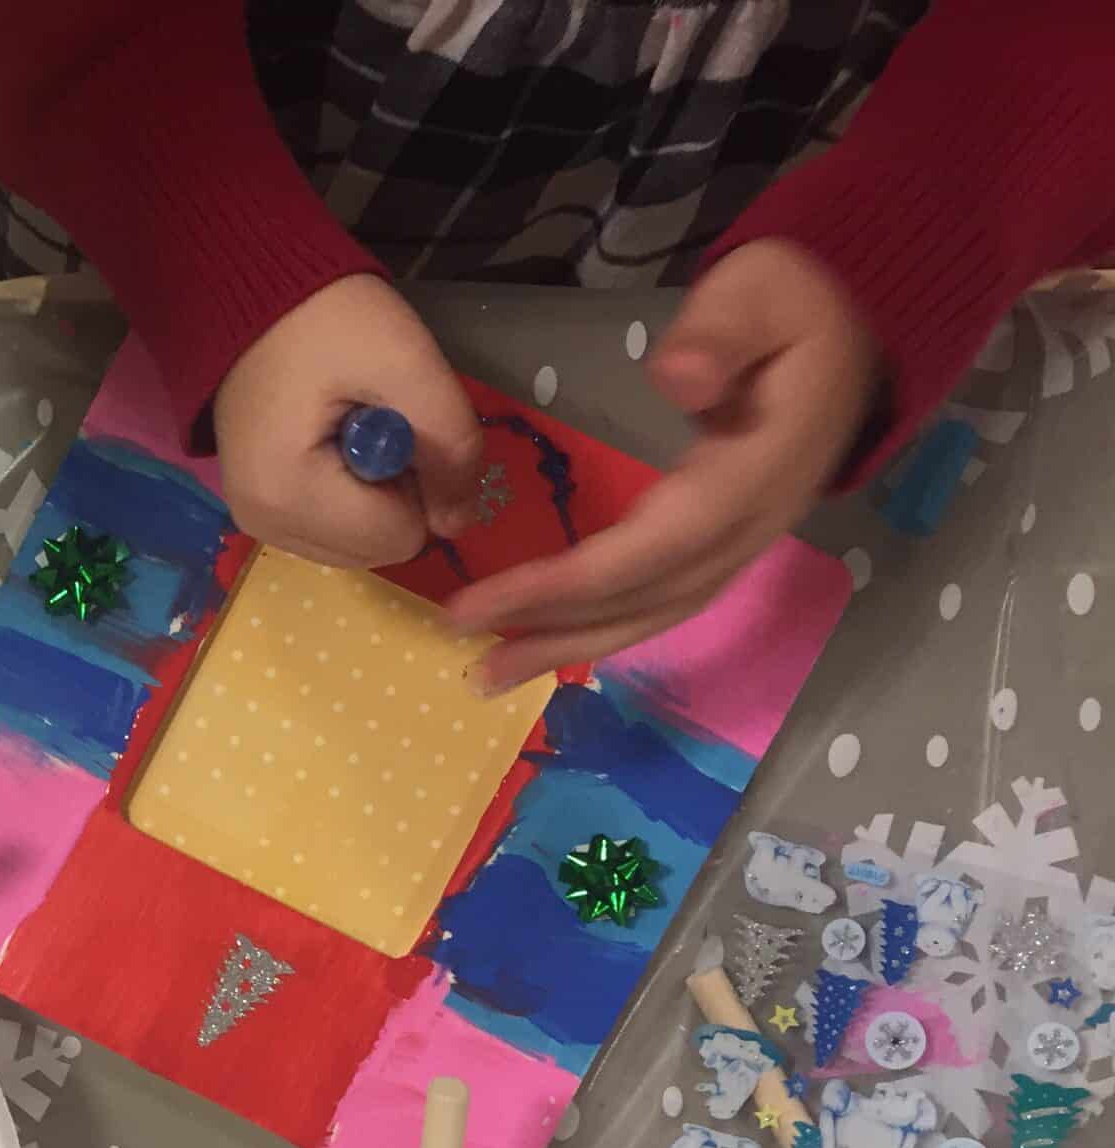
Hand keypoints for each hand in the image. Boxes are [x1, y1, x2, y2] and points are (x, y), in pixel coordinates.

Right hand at [211, 275, 489, 567]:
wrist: (250, 291)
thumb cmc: (327, 321)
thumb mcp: (408, 364)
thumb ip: (451, 443)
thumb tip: (460, 521)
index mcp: (290, 496)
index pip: (399, 536)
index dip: (420, 481)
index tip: (396, 423)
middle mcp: (265, 526)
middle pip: (378, 550)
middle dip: (396, 493)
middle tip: (376, 424)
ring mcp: (255, 523)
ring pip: (357, 548)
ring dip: (374, 496)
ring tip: (352, 430)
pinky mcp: (257, 512)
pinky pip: (330, 534)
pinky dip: (348, 499)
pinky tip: (333, 446)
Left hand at [450, 239, 880, 690]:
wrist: (859, 324)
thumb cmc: (795, 302)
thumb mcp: (760, 292)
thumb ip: (719, 334)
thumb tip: (677, 378)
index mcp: (755, 472)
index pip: (652, 547)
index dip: (568, 584)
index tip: (483, 600)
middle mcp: (754, 524)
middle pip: (649, 599)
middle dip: (558, 634)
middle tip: (471, 662)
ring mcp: (748, 538)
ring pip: (657, 612)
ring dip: (575, 647)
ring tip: (493, 672)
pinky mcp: (730, 539)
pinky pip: (664, 598)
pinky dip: (605, 627)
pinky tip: (552, 641)